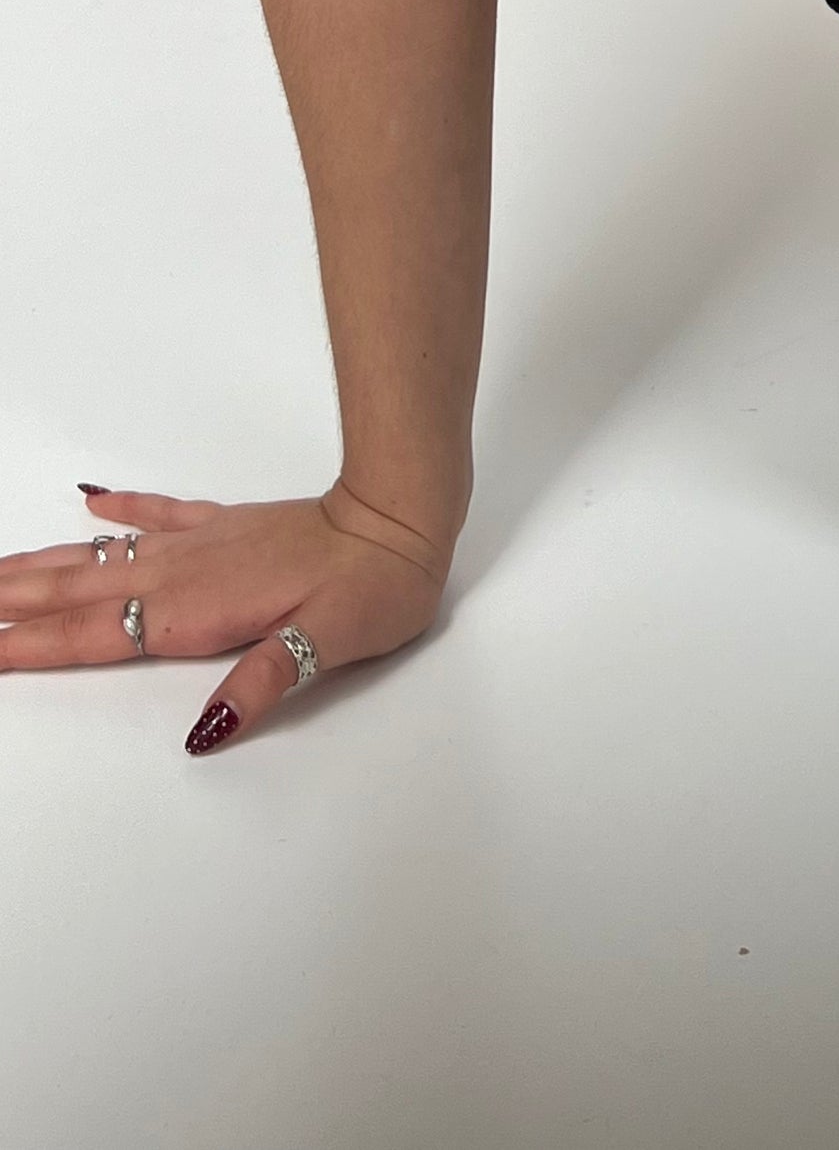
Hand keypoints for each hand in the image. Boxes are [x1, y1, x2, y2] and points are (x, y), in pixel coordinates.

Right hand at [0, 479, 452, 752]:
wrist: (401, 518)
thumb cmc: (371, 586)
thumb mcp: (326, 645)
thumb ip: (262, 683)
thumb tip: (204, 734)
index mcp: (199, 608)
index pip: (97, 634)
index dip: (34, 645)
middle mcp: (187, 572)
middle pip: (81, 592)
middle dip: (16, 602)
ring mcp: (203, 543)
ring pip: (105, 556)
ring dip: (47, 564)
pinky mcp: (227, 525)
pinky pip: (159, 515)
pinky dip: (120, 510)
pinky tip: (91, 502)